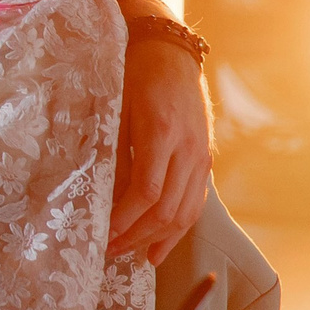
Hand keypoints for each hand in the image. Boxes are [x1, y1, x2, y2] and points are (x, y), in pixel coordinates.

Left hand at [108, 36, 210, 260]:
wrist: (170, 52)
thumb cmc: (134, 76)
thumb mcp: (116, 109)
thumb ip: (116, 152)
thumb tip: (106, 195)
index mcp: (161, 134)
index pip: (146, 191)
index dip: (125, 219)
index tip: (103, 235)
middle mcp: (187, 150)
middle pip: (166, 208)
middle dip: (137, 236)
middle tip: (110, 252)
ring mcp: (201, 156)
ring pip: (185, 212)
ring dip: (158, 238)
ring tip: (133, 257)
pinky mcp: (205, 159)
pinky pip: (195, 202)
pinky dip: (179, 227)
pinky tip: (161, 245)